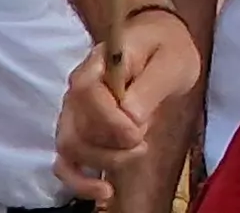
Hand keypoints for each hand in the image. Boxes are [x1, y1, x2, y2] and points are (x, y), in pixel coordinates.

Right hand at [53, 7, 199, 206]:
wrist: (160, 47)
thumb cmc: (166, 48)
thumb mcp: (172, 59)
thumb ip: (152, 84)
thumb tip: (131, 116)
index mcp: (97, 63)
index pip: (85, 93)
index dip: (108, 120)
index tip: (137, 133)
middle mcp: (77, 90)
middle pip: (75, 128)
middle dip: (110, 148)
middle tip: (143, 145)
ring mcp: (75, 113)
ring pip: (71, 148)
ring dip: (103, 162)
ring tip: (139, 154)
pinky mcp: (81, 133)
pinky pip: (66, 162)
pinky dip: (79, 181)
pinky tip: (104, 193)